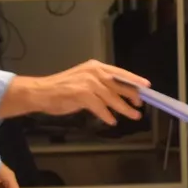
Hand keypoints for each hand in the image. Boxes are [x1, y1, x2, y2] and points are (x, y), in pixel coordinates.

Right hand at [9, 60, 149, 125]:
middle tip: (140, 106)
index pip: (120, 72)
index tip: (146, 86)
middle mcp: (94, 72)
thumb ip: (100, 86)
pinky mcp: (82, 94)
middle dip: (132, 97)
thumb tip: (117, 95)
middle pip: (119, 85)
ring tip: (133, 116)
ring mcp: (88, 82)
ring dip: (124, 109)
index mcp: (95, 67)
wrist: (41, 92)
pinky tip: (111, 121)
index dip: (134, 79)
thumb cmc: (61, 89)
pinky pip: (100, 107)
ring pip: (112, 98)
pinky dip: (107, 115)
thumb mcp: (84, 81)